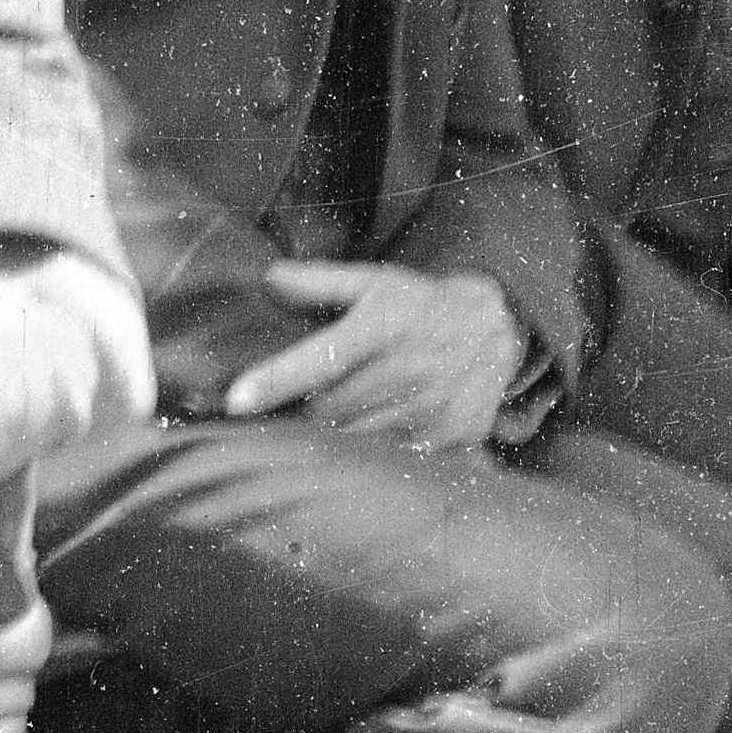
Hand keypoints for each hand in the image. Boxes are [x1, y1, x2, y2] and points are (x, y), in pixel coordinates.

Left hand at [224, 262, 522, 444]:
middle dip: (309, 409)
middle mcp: (408, 369)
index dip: (274, 381)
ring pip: (359, 438)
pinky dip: (381, 446)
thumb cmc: (419, 304)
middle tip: (312, 398)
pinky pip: (397, 455)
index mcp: (381, 327)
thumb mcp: (373, 281)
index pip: (317, 360)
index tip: (234, 401)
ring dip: (343, 431)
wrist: (497, 326)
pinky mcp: (454, 435)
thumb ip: (319, 282)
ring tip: (350, 410)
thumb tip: (267, 278)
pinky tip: (385, 424)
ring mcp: (434, 407)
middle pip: (329, 410)